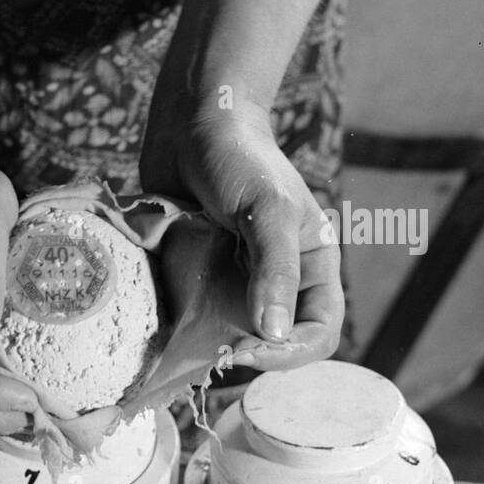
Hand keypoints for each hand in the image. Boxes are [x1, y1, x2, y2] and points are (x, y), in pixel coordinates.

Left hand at [140, 102, 342, 369]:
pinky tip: (165, 328)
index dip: (289, 352)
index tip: (247, 349)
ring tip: (187, 342)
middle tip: (214, 351)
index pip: (318, 333)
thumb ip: (276, 270)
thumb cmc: (239, 160)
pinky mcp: (196, 283)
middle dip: (248, 354)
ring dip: (210, 348)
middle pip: (274, 346)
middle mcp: (277, 284)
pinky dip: (181, 330)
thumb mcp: (268, 210)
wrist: (189, 129)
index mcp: (312, 268)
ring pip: (230, 339)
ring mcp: (235, 285)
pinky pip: (193, 321)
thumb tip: (274, 334)